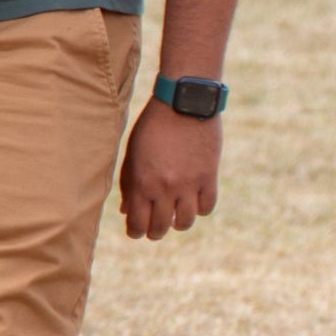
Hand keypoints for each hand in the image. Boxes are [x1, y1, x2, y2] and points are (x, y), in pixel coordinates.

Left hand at [118, 100, 222, 239]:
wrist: (184, 102)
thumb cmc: (153, 126)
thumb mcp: (133, 153)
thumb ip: (129, 184)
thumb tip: (127, 212)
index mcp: (141, 182)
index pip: (137, 223)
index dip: (135, 232)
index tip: (136, 231)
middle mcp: (164, 187)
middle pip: (160, 227)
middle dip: (154, 233)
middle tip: (155, 230)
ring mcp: (188, 184)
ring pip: (185, 222)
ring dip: (178, 224)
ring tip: (176, 217)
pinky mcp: (208, 177)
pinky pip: (206, 207)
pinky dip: (199, 209)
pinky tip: (194, 201)